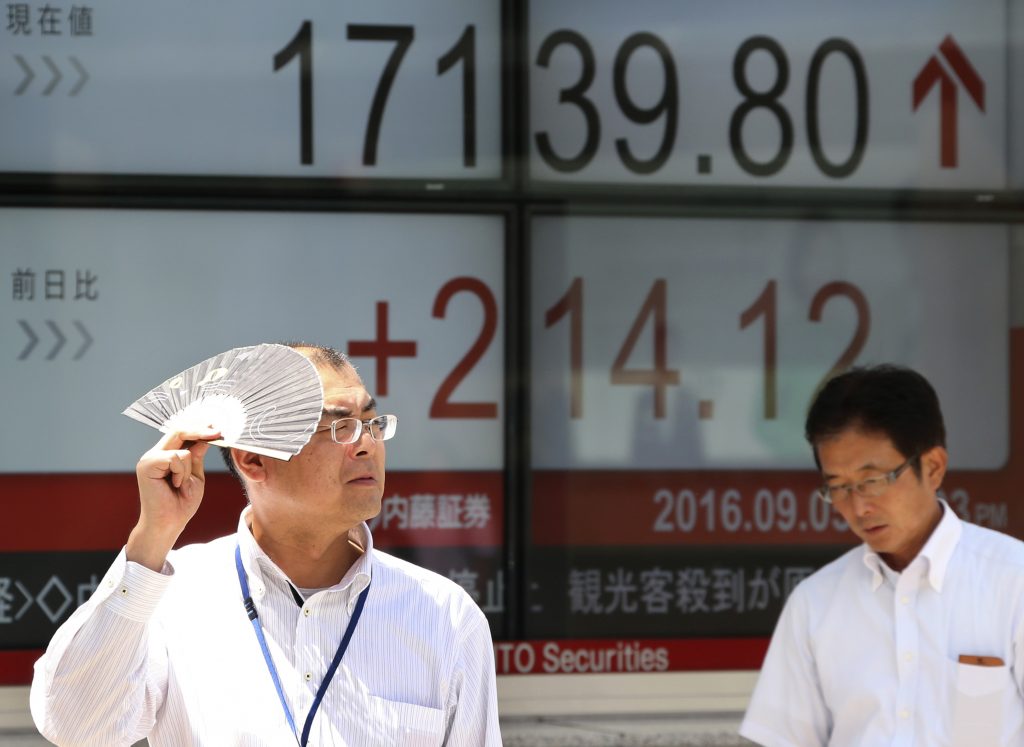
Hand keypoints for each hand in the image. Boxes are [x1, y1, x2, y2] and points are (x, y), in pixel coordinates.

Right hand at [127, 428, 219, 570]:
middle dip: (200, 431)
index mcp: (166, 455)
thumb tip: (205, 437)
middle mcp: (155, 453)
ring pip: (182, 449)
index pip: (182, 433)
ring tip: (180, 485)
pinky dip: (181, 472)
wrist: (169, 524)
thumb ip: (197, 457)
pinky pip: (175, 458)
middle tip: (217, 432)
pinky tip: (175, 485)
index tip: (217, 428)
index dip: (200, 428)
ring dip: (189, 469)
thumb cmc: (181, 504)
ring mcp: (149, 458)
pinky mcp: (147, 465)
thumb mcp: (195, 477)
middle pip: (178, 430)